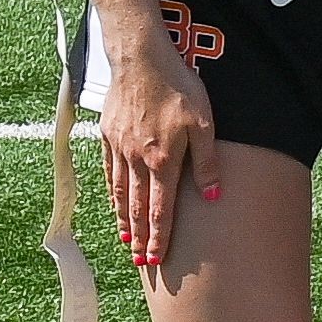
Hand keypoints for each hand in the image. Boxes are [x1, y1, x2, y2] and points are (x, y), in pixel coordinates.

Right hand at [98, 13, 219, 276]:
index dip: (159, 236)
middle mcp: (137, 160)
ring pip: (120, 193)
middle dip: (140, 237)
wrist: (140, 59)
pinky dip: (111, 194)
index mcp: (163, 160)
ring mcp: (119, 149)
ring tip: (127, 241)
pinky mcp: (108, 136)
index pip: (161, 209)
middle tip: (140, 262)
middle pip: (137, 208)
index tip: (156, 260)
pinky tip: (115, 204)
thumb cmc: (180, 87)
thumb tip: (213, 196)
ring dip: (124, 220)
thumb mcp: (205, 123)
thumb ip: (208, 161)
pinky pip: (109, 173)